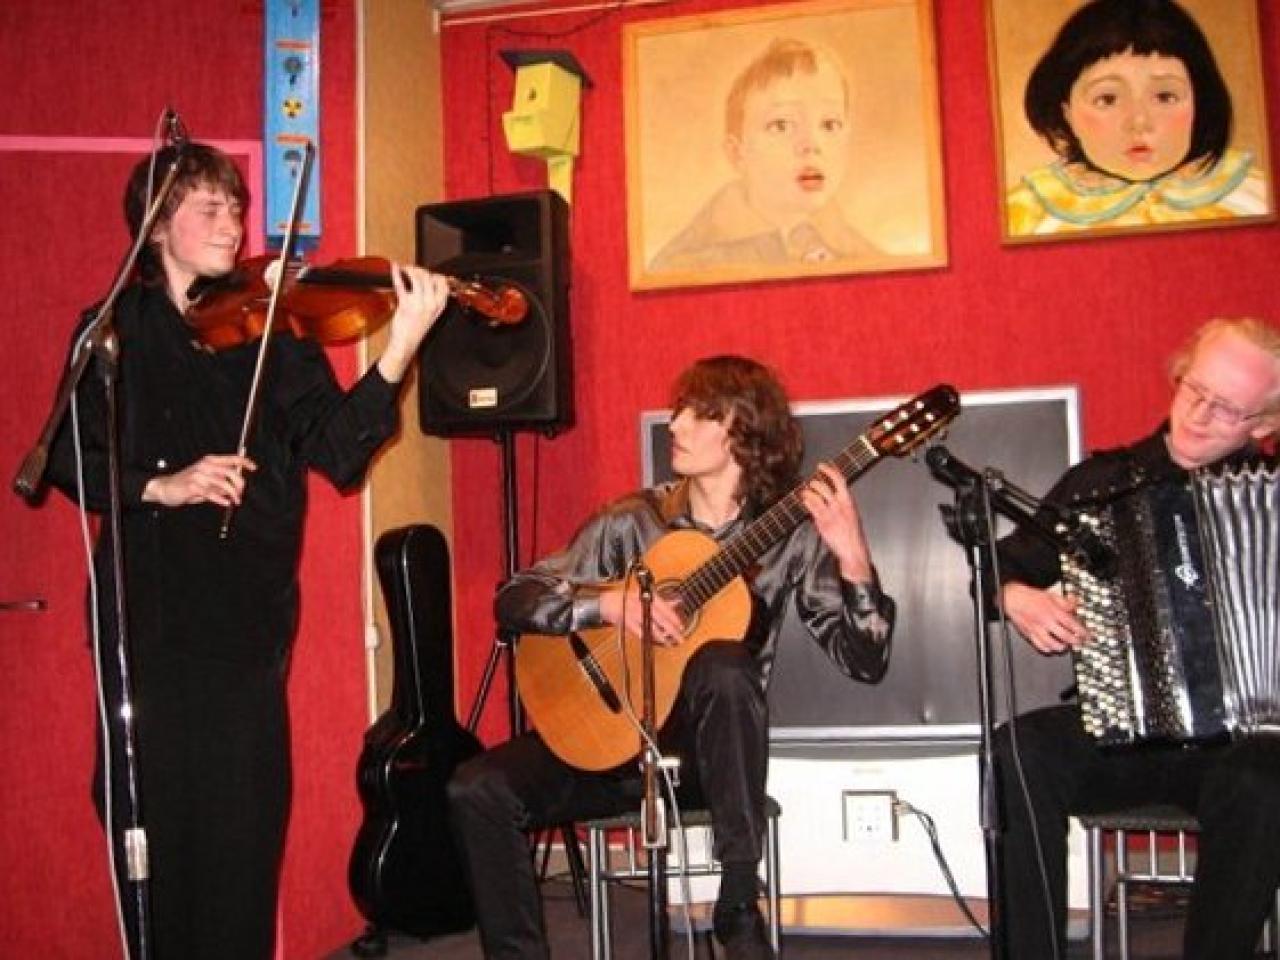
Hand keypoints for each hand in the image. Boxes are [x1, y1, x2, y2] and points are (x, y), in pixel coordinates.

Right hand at [142, 453, 256, 507]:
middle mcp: (205, 465)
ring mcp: (199, 475)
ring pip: (224, 484)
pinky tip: (226, 503)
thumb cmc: (188, 484)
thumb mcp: (206, 480)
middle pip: (231, 472)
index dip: (244, 462)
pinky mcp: (193, 486)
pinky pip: (211, 493)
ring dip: (233, 494)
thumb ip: (221, 481)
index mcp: (210, 461)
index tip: (254, 467)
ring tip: (235, 501)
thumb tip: (237, 487)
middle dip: (240, 484)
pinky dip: (221, 499)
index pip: (231, 458)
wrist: (166, 487)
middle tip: (240, 493)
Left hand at [376, 262, 449, 382]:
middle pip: (429, 277)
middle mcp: (432, 303)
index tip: (427, 273)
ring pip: (417, 278)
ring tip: (404, 270)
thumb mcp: (431, 314)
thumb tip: (426, 282)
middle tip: (412, 270)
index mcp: (440, 305)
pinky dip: (396, 274)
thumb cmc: (416, 329)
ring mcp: (419, 303)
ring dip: (410, 270)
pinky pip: (401, 285)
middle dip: (420, 270)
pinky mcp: (406, 304)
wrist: (406, 343)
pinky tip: (394, 269)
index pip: (443, 283)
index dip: (434, 275)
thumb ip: (432, 298)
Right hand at [598, 581, 685, 646]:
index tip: (681, 626)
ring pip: (651, 627)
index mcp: (648, 596)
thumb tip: (677, 602)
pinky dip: (648, 637)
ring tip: (670, 643)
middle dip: (672, 630)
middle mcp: (642, 604)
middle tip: (680, 638)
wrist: (608, 602)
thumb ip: (662, 601)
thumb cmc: (627, 598)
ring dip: (662, 636)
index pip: (665, 608)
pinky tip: (655, 641)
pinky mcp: (627, 622)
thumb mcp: (646, 596)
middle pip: (661, 619)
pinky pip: (640, 632)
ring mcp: (634, 614)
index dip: (674, 618)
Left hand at [800, 463, 872, 581]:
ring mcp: (830, 513)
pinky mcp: (823, 522)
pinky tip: (804, 501)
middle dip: (814, 482)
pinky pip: (811, 508)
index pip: (840, 479)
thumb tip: (833, 495)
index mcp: (849, 501)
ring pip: (815, 496)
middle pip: (824, 486)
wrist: (853, 550)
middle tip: (810, 483)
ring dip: (807, 492)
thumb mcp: (852, 514)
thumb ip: (843, 504)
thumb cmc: (853, 534)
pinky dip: (806, 502)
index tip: (822, 465)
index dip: (829, 470)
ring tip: (805, 492)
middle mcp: (840, 505)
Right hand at [1000, 582, 1088, 653]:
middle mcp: (1047, 621)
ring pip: (1053, 643)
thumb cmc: (1030, 597)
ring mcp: (1038, 629)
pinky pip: (1040, 645)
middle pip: (1065, 636)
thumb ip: (1065, 602)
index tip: (1088, 636)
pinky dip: (1047, 649)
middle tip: (1079, 643)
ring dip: (1062, 647)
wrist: (1013, 598)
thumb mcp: (1052, 595)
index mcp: (1053, 611)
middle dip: (1075, 641)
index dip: (1083, 632)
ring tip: (1066, 646)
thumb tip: (1076, 605)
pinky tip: (1051, 648)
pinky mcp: (1029, 634)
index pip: (1072, 624)